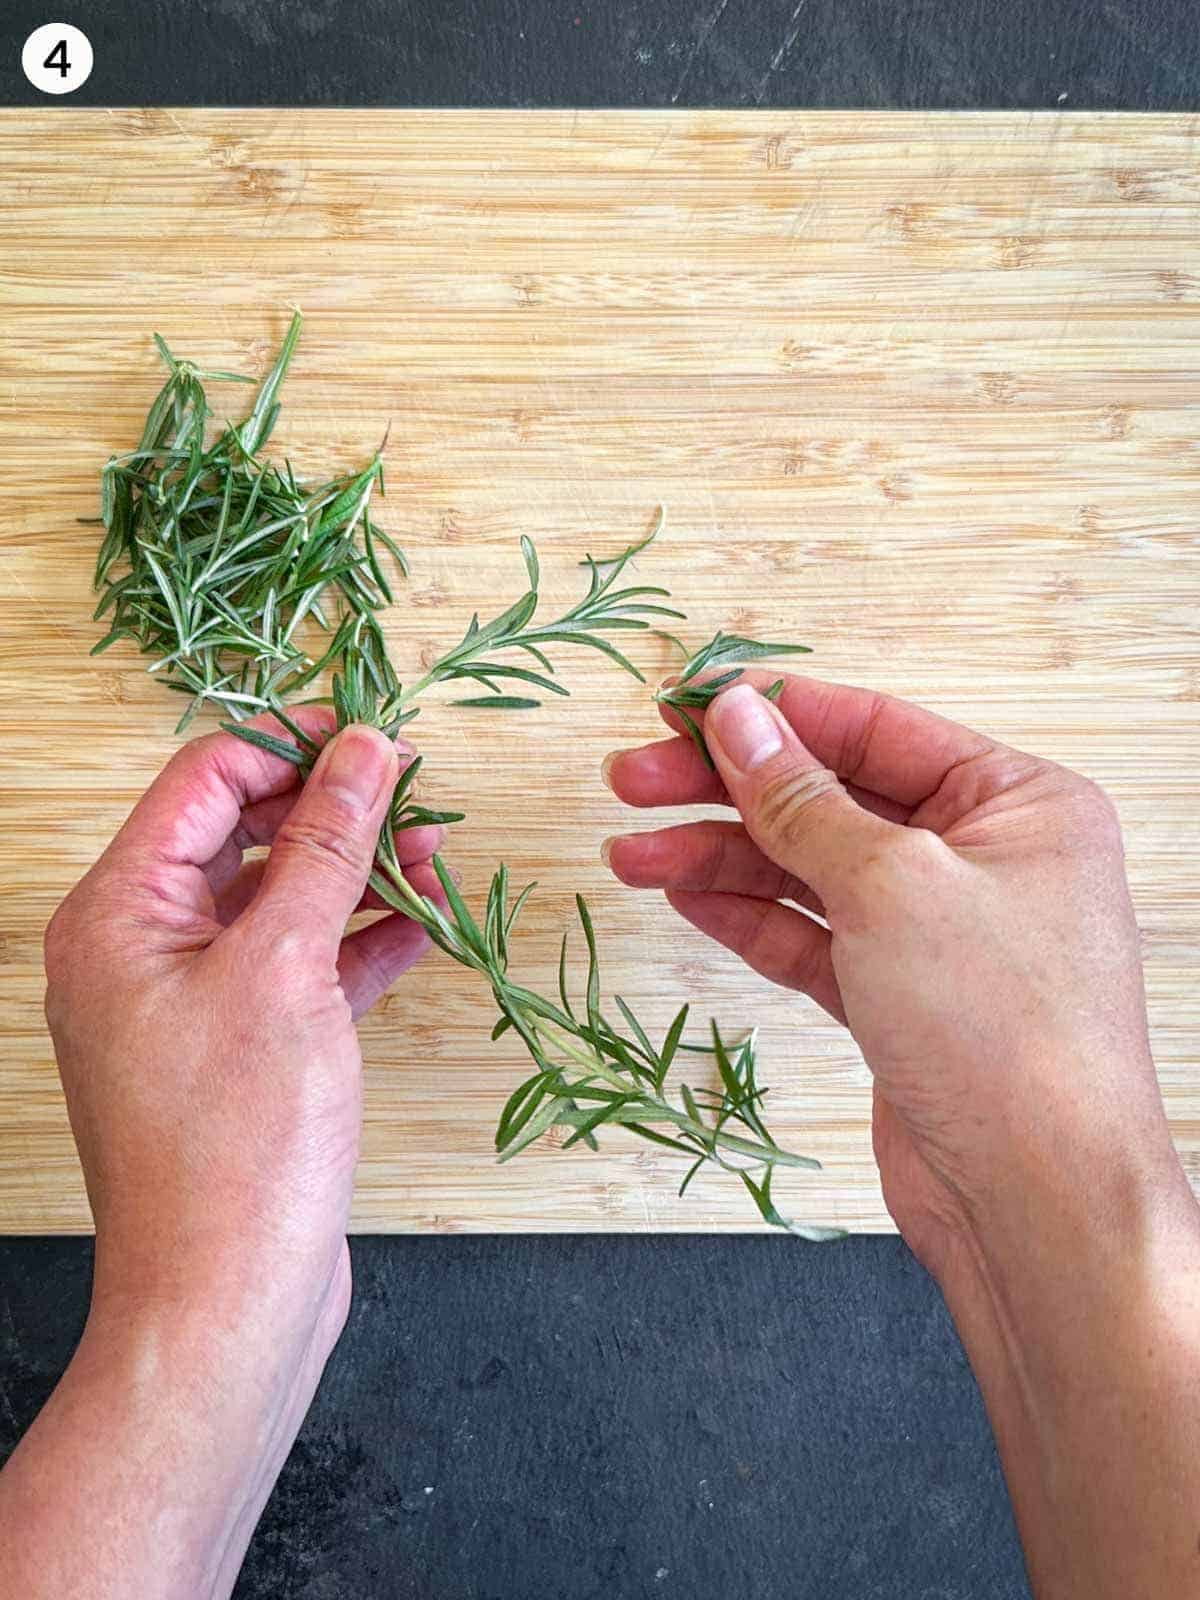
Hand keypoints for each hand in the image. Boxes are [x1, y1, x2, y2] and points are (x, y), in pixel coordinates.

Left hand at [44, 709, 440, 1349]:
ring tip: (439, 860)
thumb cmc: (237, 1144)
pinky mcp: (244, 1048)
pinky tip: (424, 927)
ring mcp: (193, 1001)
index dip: (294, 745)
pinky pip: (304, 966)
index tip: (379, 737)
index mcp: (118, 912)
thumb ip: (326, 844)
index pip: (206, 780)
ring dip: (360, 874)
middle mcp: (143, 948)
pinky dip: (361, 942)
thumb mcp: (286, 967)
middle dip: (336, 810)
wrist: (229, 1303)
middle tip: (421, 797)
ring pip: (284, 900)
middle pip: (246, 833)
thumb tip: (361, 746)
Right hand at [602, 673, 1186, 1272]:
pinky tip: (684, 896)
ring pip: (809, 871)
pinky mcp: (899, 999)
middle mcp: (984, 857)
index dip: (770, 713)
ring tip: (629, 853)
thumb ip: (801, 798)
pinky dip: (749, 917)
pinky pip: (812, 937)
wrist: (1037, 1203)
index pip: (872, 728)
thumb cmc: (1001, 1030)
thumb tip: (736, 715)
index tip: (679, 707)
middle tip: (629, 780)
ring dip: (719, 858)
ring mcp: (939, 932)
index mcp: (1017, 802)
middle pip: (830, 798)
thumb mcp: (890, 884)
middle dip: (726, 790)